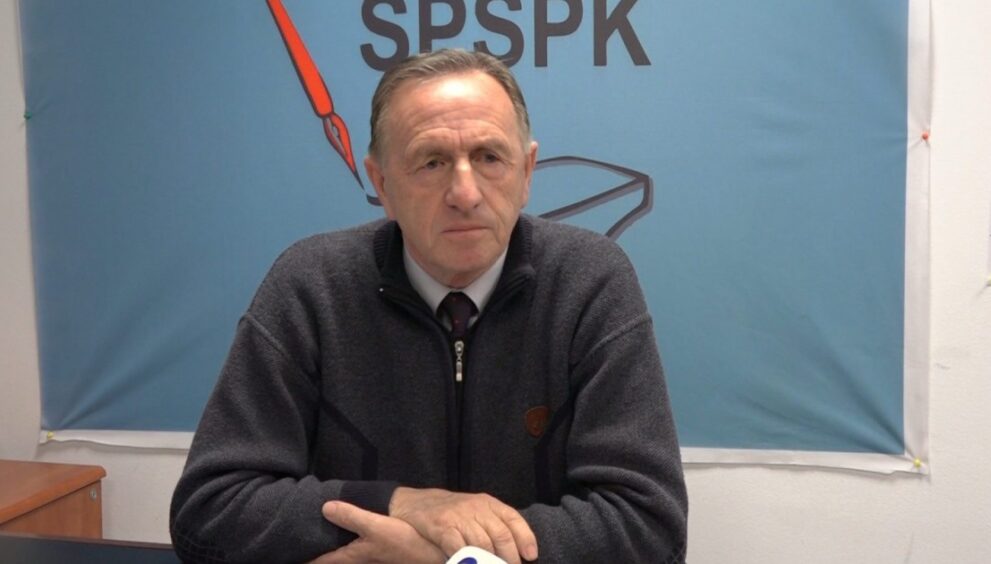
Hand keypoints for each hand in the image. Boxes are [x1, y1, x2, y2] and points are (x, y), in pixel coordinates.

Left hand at [310, 501, 447, 563]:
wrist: (434, 558)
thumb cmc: (405, 544)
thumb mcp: (377, 527)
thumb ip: (351, 516)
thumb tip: (324, 507)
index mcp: (351, 556)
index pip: (319, 561)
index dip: (303, 558)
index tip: (286, 550)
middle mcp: (358, 561)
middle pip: (330, 560)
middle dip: (315, 553)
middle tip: (298, 541)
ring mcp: (370, 560)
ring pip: (343, 556)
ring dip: (331, 550)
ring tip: (319, 537)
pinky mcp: (381, 556)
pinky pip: (355, 552)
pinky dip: (347, 545)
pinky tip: (350, 535)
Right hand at [388, 487, 537, 563]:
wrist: (414, 503)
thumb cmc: (451, 512)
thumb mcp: (475, 511)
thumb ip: (494, 527)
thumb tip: (518, 551)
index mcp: (488, 503)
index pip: (512, 519)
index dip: (525, 538)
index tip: (530, 556)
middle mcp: (475, 508)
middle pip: (501, 535)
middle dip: (509, 557)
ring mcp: (458, 517)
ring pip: (482, 544)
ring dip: (489, 563)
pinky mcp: (441, 527)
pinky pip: (458, 547)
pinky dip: (466, 561)